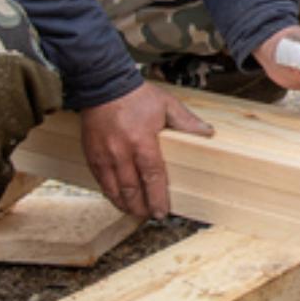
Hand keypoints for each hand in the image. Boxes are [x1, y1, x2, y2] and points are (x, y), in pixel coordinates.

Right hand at [79, 81, 213, 218]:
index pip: (152, 176)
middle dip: (141, 207)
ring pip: (114, 190)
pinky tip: (118, 199)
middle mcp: (121, 152)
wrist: (103, 85)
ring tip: (135, 212)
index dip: (157, 197)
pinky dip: (110, 193)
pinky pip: (100, 181)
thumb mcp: (166, 104)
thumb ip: (186, 121)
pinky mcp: (91, 155)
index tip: (162, 211)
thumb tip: (207, 133)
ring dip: (125, 204)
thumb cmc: (136, 95)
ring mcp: (104, 155)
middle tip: (150, 216)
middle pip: (132, 189)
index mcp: (142, 141)